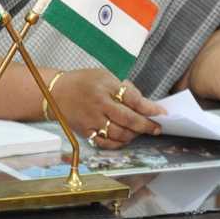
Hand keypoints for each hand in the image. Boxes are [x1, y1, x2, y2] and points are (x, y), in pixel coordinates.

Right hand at [50, 68, 164, 148]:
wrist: (57, 91)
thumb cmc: (85, 81)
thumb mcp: (106, 75)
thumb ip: (126, 88)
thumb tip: (146, 104)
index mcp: (106, 86)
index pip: (133, 99)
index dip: (150, 108)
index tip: (162, 114)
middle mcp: (99, 103)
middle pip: (128, 119)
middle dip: (147, 125)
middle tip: (157, 128)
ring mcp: (92, 119)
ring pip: (120, 133)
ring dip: (134, 135)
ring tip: (140, 131)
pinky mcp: (85, 131)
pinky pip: (107, 142)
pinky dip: (120, 143)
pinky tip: (126, 138)